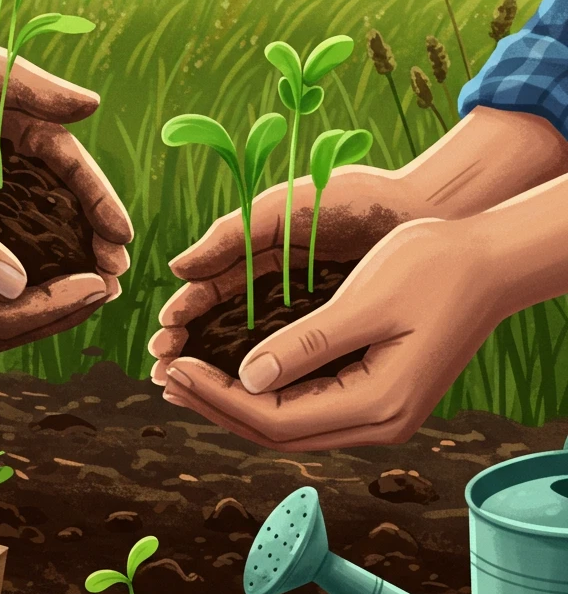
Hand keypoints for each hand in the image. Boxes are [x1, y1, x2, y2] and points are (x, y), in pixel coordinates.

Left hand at [0, 35, 132, 277]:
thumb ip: (29, 86)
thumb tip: (92, 105)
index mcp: (24, 123)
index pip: (73, 168)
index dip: (100, 202)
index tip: (121, 237)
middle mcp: (9, 157)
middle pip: (62, 206)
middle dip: (91, 242)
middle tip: (112, 280)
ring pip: (30, 230)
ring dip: (59, 263)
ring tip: (83, 297)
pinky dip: (10, 268)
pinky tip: (22, 298)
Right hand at [150, 164, 418, 384]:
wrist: (430, 207)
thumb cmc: (359, 196)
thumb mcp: (288, 208)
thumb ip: (234, 233)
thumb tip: (178, 268)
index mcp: (261, 252)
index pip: (210, 291)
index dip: (184, 316)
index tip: (163, 342)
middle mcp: (279, 284)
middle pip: (225, 325)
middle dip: (195, 351)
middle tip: (165, 378)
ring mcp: (309, 308)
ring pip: (257, 348)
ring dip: (225, 372)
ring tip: (192, 393)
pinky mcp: (340, 329)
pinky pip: (299, 359)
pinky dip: (273, 377)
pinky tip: (253, 396)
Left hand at [159, 217, 500, 450]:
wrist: (490, 263)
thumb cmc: (434, 269)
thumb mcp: (363, 302)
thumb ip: (304, 345)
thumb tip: (246, 378)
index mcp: (377, 405)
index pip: (275, 418)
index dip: (218, 397)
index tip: (176, 367)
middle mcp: (380, 423)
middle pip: (278, 432)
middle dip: (217, 406)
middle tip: (165, 377)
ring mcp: (382, 415)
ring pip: (292, 425)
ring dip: (237, 404)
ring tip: (186, 379)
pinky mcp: (380, 398)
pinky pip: (310, 409)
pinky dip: (266, 396)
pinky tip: (236, 377)